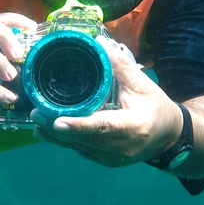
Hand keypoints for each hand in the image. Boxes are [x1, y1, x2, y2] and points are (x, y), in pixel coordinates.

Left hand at [31, 41, 182, 166]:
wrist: (167, 137)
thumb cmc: (156, 107)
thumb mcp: (143, 85)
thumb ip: (121, 66)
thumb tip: (98, 43)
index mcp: (134, 126)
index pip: (104, 127)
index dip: (80, 125)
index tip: (58, 121)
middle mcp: (122, 147)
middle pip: (85, 138)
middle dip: (58, 127)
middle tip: (36, 112)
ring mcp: (112, 158)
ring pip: (80, 147)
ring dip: (56, 134)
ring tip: (36, 119)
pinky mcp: (105, 161)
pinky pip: (82, 150)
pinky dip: (65, 139)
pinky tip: (46, 130)